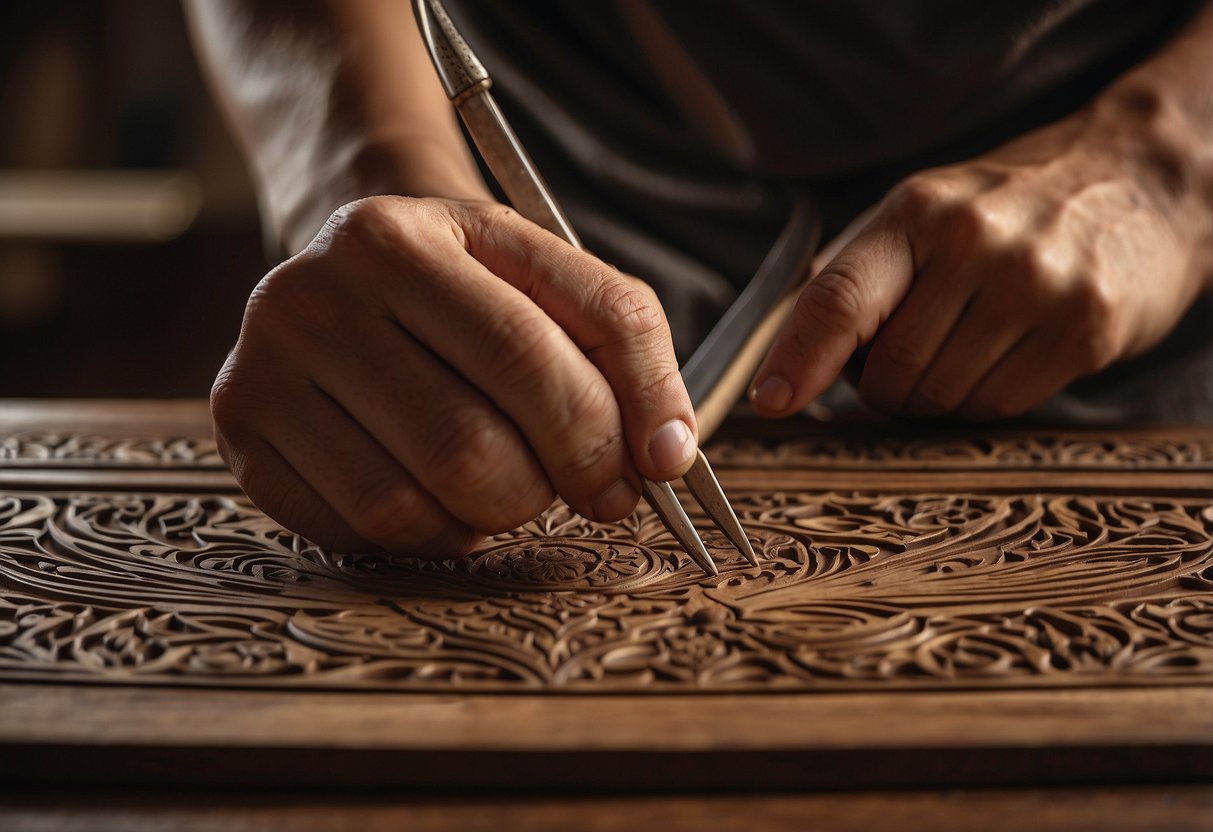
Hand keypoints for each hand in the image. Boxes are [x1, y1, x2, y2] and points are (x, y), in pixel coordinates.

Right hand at [212, 197, 697, 555]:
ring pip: (409, 506)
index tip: (644, 474)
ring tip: (507, 481)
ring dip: (490, 518)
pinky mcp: (239, 438)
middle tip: (572, 485)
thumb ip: (631, 349)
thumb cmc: (475, 286)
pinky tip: (444, 493)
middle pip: (466, 448)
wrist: (362, 274)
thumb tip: (669, 458)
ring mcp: (258, 372)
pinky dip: (431, 534)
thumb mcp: (555, 279)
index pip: (523, 357)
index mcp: (394, 238)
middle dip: (548, 488)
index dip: (601, 433)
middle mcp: (306, 297)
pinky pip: (360, 532)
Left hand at [750, 91, 1210, 420]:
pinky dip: (982, 401)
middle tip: (905, 359)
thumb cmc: (1005, 212)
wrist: (1137, 184)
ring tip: (962, 347)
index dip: (798, 357)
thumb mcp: (922, 215)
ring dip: (932, 397)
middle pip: (888, 369)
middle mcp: (974, 243)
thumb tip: (782, 354)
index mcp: (916, 212)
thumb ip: (853, 275)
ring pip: (940, 397)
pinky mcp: (1084, 328)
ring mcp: (1035, 286)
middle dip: (881, 386)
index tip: (769, 401)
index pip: (839, 297)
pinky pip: (997, 406)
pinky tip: (1000, 357)